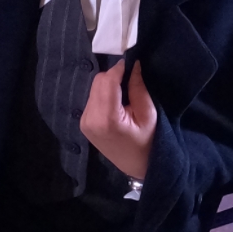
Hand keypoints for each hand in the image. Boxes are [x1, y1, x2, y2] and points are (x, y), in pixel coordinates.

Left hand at [80, 59, 156, 179]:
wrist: (137, 167)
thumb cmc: (147, 143)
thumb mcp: (148, 115)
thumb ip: (138, 88)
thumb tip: (134, 65)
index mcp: (107, 118)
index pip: (107, 81)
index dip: (119, 69)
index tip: (132, 63)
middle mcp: (90, 118)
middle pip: (99, 82)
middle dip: (114, 76)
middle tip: (132, 80)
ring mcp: (84, 121)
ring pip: (94, 88)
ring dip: (109, 85)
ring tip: (125, 94)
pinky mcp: (84, 123)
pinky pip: (93, 98)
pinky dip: (104, 95)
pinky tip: (116, 104)